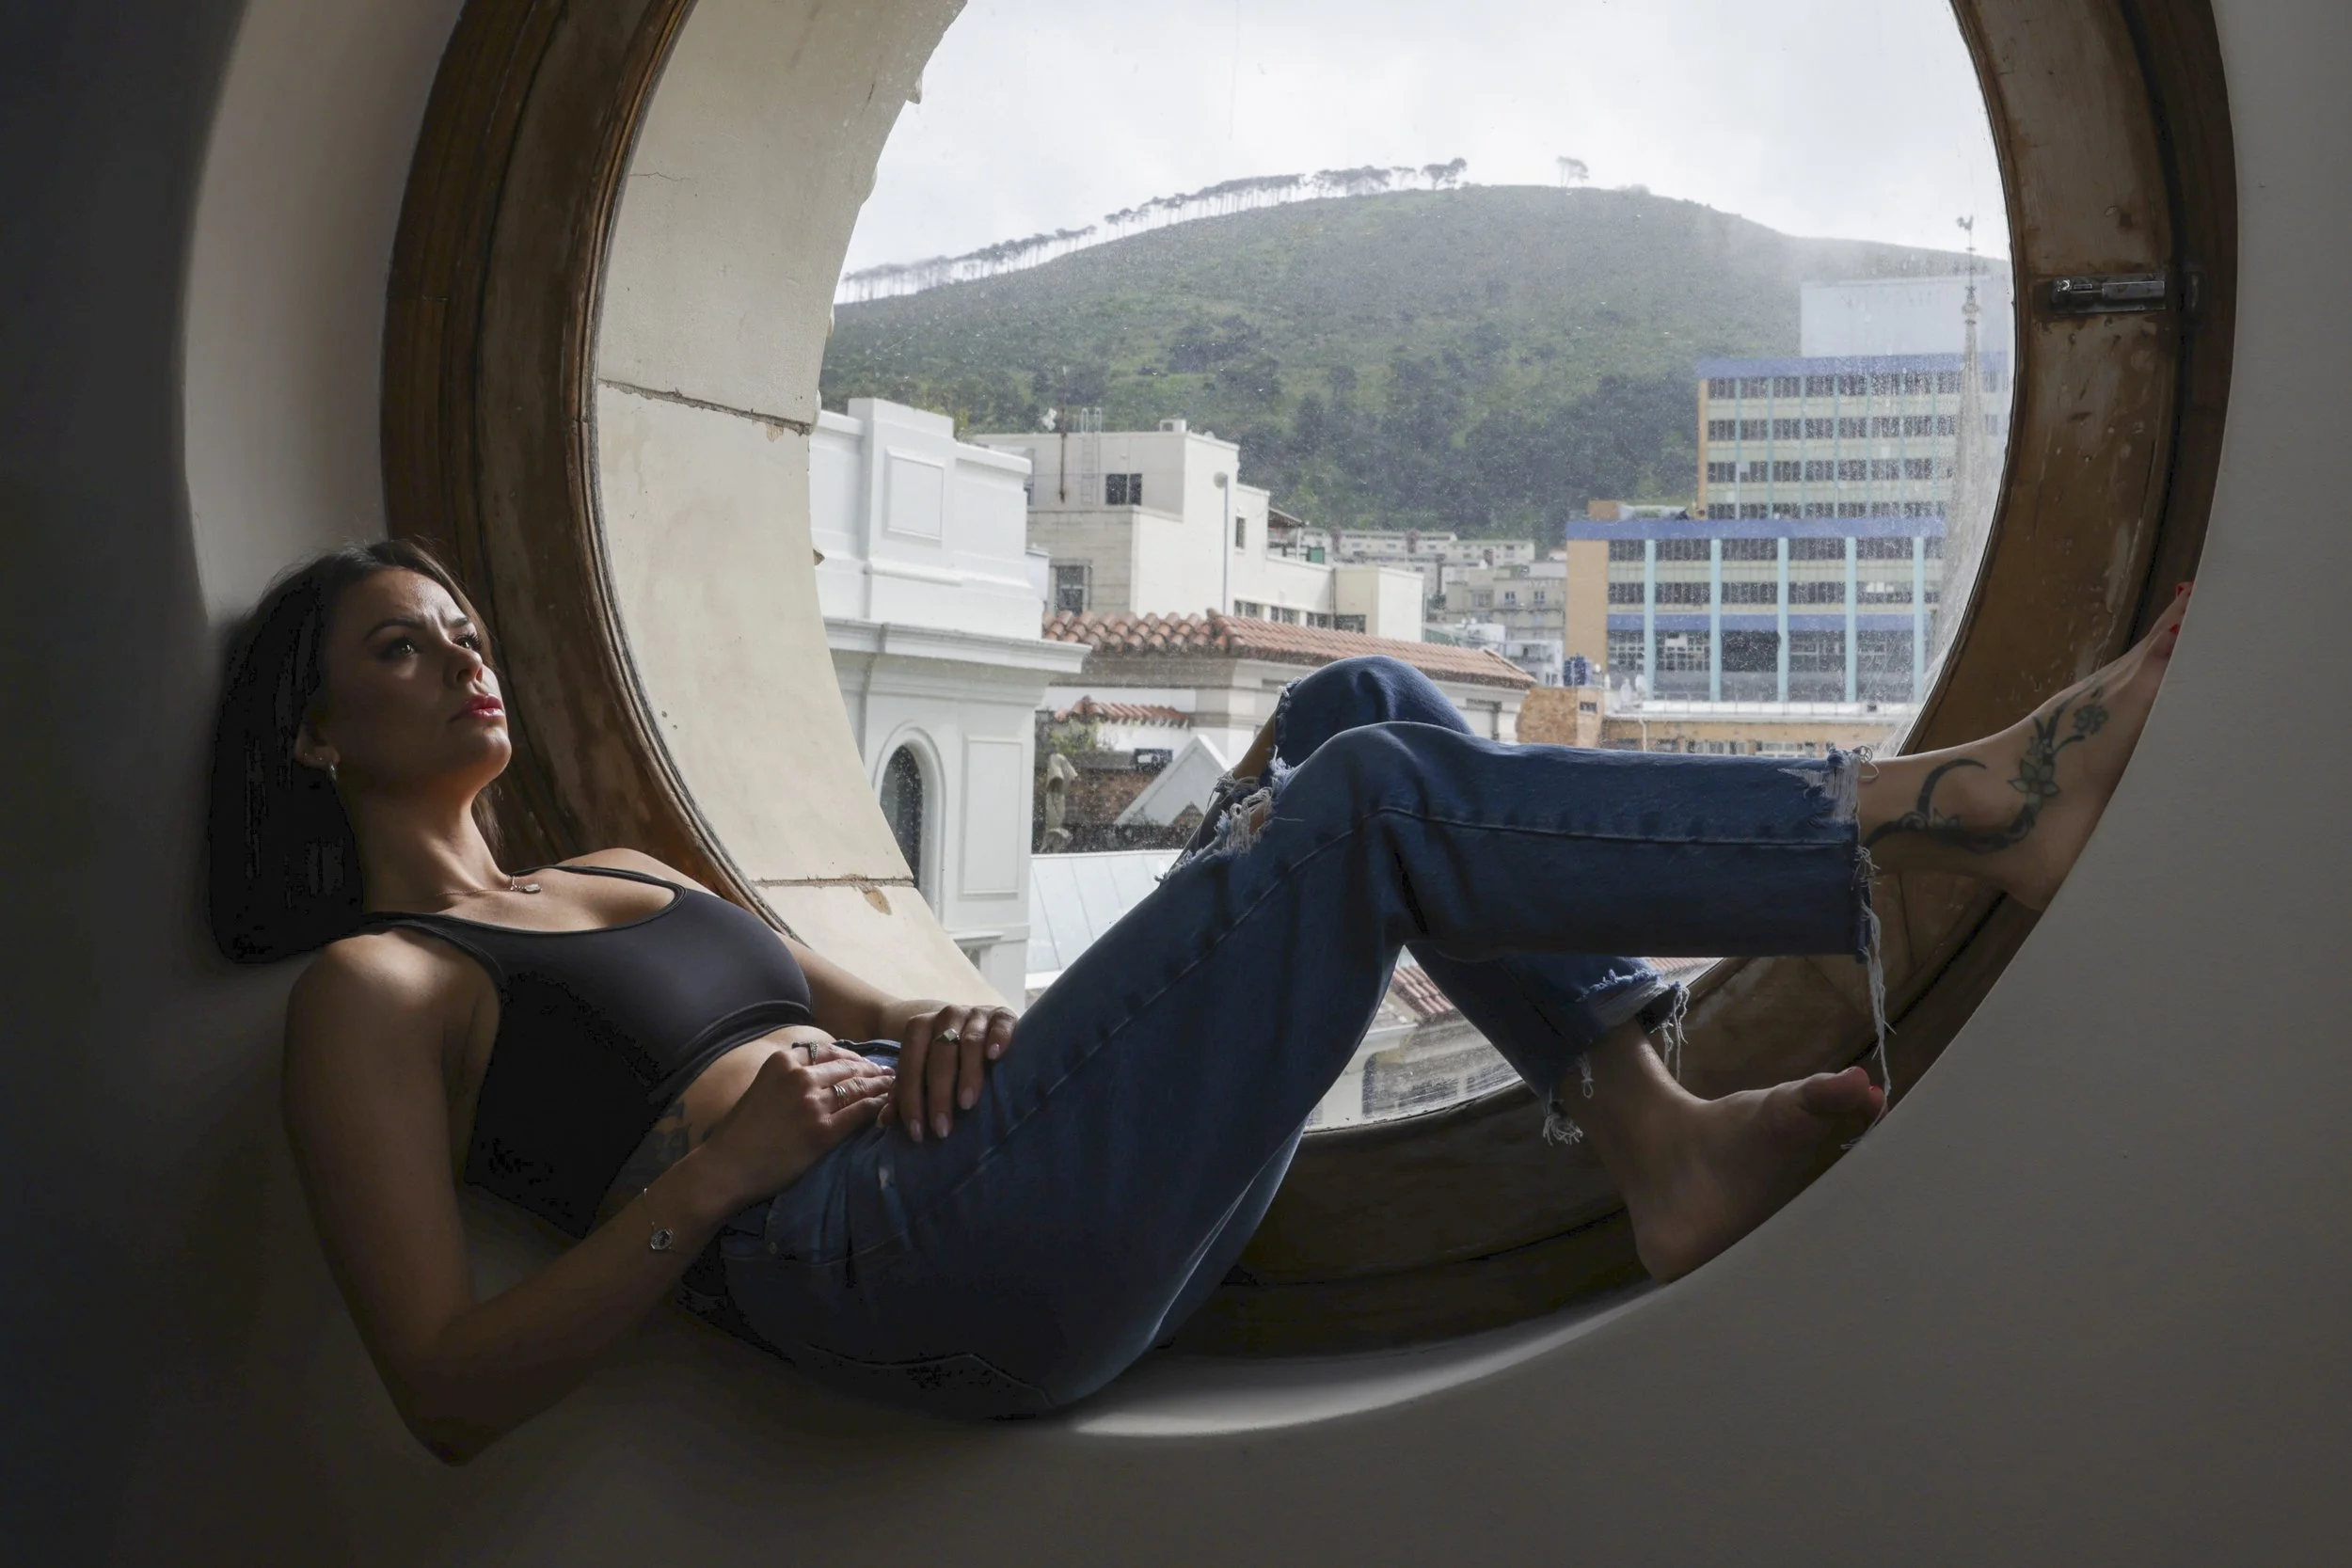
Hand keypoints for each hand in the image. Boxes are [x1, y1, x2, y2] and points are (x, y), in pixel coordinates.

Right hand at [695, 1044, 894, 1209]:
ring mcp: (812, 1103)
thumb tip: (820, 1073)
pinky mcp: (823, 1131)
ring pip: (859, 1086)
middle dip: (872, 1070)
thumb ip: (789, 1076)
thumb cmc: (741, 1131)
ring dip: (881, 1085)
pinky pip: (861, 1112)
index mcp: (783, 1062)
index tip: (865, 1063)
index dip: (852, 1057)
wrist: (727, 1165)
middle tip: (889, 1074)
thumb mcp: (762, 1087)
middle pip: (848, 1067)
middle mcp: (799, 1077)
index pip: (829, 1052)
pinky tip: (889, 1107)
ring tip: (896, 1087)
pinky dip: (879, 1107)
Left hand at [889, 1002, 1017, 1143]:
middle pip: (939, 1054)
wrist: (981, 1024)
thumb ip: (905, 1092)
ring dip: (968, 1074)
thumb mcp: (924, 1072)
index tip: (918, 1132)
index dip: (911, 1098)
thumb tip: (884, 1121)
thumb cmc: (949, 1057)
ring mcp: (976, 1013)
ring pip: (970, 1042)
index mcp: (920, 1027)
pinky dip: (998, 1038)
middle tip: (942, 1128)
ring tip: (966, 1104)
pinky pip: (1000, 1024)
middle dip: (939, 1094)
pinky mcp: (1003, 1015)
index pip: (911, 1063)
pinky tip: (995, 1056)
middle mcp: (946, 1016)